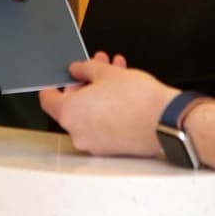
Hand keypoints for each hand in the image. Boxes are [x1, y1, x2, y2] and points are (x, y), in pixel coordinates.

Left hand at [38, 53, 175, 157]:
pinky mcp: (111, 148)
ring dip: (99, 93)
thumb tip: (77, 70)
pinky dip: (107, 109)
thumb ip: (86, 68)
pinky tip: (122, 91)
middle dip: (85, 83)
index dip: (53, 85)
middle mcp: (78, 133)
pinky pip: (102, 125)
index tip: (58, 78)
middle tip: (97, 67)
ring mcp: (94, 144)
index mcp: (70, 114)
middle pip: (72, 105)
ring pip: (89, 113)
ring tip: (115, 73)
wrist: (166, 122)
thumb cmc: (138, 100)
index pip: (48, 100)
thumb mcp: (107, 72)